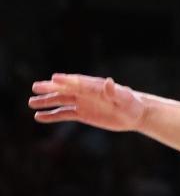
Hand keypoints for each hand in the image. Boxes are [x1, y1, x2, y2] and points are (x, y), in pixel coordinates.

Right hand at [30, 74, 145, 130]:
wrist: (134, 114)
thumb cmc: (131, 104)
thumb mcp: (125, 98)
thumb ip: (115, 91)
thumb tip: (108, 82)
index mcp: (94, 86)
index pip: (78, 82)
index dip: (67, 80)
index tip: (53, 78)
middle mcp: (85, 93)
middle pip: (65, 89)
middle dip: (50, 88)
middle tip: (35, 87)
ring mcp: (82, 103)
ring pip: (61, 101)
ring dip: (47, 102)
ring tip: (30, 102)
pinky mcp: (82, 114)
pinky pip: (64, 114)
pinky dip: (52, 115)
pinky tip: (39, 117)